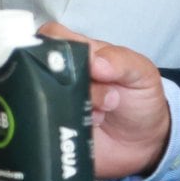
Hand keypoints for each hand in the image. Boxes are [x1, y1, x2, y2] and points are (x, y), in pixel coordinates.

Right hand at [40, 22, 169, 179]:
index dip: (57, 45)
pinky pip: (38, 120)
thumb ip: (121, 62)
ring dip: (69, 106)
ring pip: (37, 94)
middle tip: (106, 99)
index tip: (82, 65)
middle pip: (39, 64)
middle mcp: (59, 73)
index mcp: (77, 51)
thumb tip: (95, 62)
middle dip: (70, 83)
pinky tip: (86, 128)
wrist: (143, 145)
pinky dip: (61, 125)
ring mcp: (51, 98)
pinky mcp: (50, 124)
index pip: (50, 35)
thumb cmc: (139, 99)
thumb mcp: (141, 74)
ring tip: (100, 117)